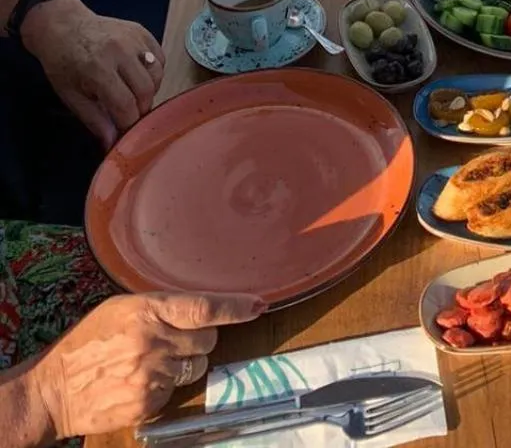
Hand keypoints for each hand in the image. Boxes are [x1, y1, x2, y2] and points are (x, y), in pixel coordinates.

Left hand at [21, 0, 163, 147]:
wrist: (62, 25)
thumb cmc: (62, 63)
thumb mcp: (70, 96)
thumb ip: (94, 119)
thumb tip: (112, 143)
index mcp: (98, 69)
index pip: (126, 106)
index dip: (128, 124)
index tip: (124, 132)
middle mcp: (120, 51)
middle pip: (146, 91)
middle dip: (141, 109)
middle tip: (129, 114)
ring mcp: (133, 38)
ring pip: (157, 74)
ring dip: (149, 91)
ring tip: (133, 94)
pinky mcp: (141, 30)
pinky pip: (160, 57)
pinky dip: (155, 72)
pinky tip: (139, 76)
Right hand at [26, 291, 264, 440]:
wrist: (54, 390)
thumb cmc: (88, 341)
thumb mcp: (121, 308)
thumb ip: (162, 306)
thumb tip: (203, 309)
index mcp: (147, 311)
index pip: (204, 308)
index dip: (235, 307)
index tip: (258, 304)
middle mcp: (154, 343)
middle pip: (207, 339)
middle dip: (198, 338)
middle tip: (171, 339)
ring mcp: (152, 377)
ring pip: (196, 366)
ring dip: (184, 362)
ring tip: (151, 361)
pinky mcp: (149, 405)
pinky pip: (177, 391)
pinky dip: (167, 385)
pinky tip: (141, 381)